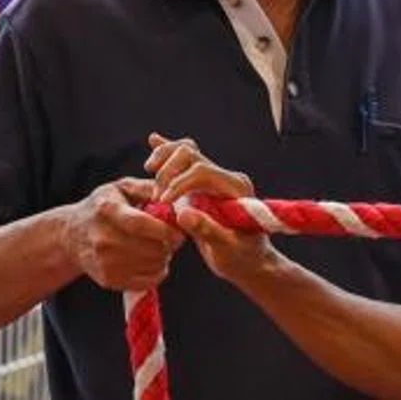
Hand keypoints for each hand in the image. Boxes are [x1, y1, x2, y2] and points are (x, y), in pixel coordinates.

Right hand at [61, 178, 182, 292]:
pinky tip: (154, 260)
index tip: (180, 230)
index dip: (165, 229)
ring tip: (161, 245)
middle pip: (150, 248)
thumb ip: (149, 187)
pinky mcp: (108, 280)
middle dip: (170, 243)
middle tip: (174, 236)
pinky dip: (158, 272)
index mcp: (108, 210)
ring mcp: (104, 262)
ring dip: (165, 256)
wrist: (72, 234)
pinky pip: (146, 282)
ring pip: (152, 265)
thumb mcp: (123, 187)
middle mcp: (103, 239)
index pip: (140, 224)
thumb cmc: (105, 206)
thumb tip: (172, 196)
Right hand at [147, 133, 275, 285]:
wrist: (251, 260)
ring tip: (149, 168)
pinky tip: (153, 140)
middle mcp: (226, 178)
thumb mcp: (227, 249)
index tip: (163, 203)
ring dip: (165, 158)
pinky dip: (169, 152)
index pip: (201, 171)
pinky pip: (186, 162)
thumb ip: (208, 230)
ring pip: (187, 152)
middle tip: (156, 197)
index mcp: (236, 188)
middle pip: (191, 154)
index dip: (178, 184)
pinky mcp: (204, 186)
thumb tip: (183, 214)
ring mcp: (215, 179)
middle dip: (168, 171)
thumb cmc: (243, 257)